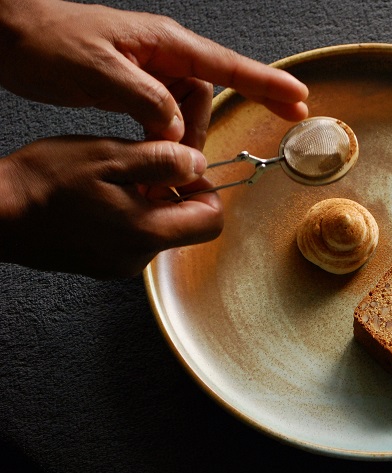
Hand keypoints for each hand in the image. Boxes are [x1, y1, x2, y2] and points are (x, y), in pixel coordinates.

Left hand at [0, 0, 308, 141]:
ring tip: (163, 170)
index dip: (267, 85)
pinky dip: (162, 141)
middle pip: (204, 101)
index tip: (298, 100)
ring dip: (178, 145)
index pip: (228, 66)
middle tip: (189, 168)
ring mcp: (149, 72)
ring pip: (183, 115)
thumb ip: (146, 102)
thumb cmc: (48, 39)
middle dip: (200, 136)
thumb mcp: (99, 71)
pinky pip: (162, 118)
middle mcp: (164, 56)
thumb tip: (176, 134)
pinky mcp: (134, 88)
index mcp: (165, 44)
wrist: (8, 33)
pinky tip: (154, 156)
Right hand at [0, 136, 223, 277]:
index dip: (205, 190)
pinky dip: (131, 214)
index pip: (212, 221)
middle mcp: (140, 257)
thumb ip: (162, 162)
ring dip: (151, 202)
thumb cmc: (45, 183)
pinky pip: (135, 237)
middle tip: (145, 168)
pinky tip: (103, 197)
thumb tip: (197, 165)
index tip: (183, 170)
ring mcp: (121, 264)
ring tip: (116, 180)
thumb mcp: (110, 157)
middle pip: (188, 226)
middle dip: (177, 194)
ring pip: (160, 229)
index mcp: (149, 233)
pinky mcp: (104, 263)